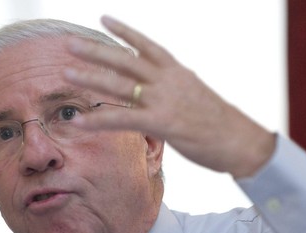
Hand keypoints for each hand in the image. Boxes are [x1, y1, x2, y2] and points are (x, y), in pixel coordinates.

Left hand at [64, 15, 275, 177]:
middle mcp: (168, 80)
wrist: (241, 141)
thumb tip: (165, 91)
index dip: (124, 33)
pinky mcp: (162, 122)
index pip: (147, 46)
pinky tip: (79, 121)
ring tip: (64, 71)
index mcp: (178, 72)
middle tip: (69, 43)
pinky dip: (99, 120)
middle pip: (126, 61)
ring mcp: (164, 100)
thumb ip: (177, 90)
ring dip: (90, 78)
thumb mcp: (197, 98)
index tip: (104, 19)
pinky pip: (123, 120)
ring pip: (120, 85)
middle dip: (96, 50)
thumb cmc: (222, 123)